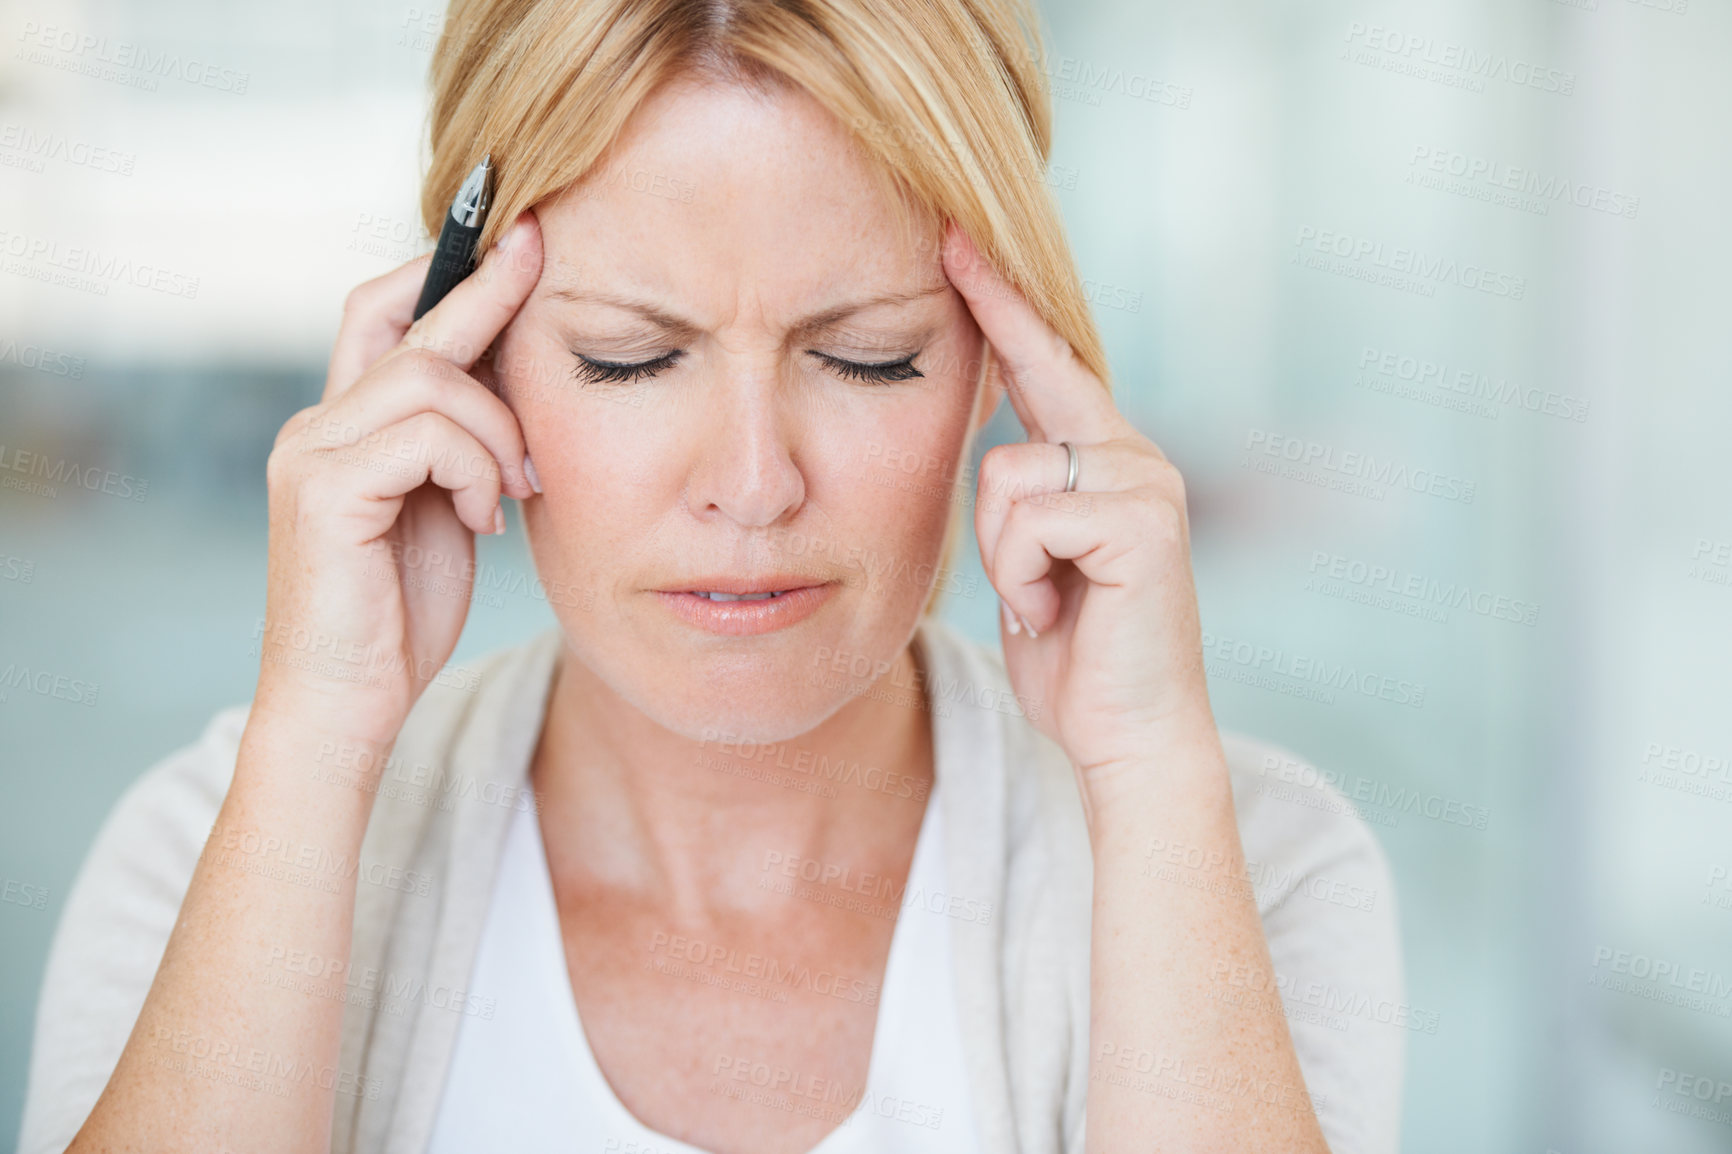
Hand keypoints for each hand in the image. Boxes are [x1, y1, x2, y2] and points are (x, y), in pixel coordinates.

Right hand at [254, 213, 543, 748]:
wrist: (348, 705)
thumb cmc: (400, 617)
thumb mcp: (448, 512)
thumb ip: (461, 449)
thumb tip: (517, 386)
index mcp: (347, 428)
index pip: (388, 317)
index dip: (450, 273)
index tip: (520, 237)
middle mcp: (317, 426)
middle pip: (409, 327)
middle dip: (486, 291)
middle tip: (542, 250)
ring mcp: (310, 452)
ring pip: (431, 380)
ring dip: (499, 431)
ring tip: (517, 491)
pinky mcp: (321, 488)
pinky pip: (427, 435)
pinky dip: (476, 471)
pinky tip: (485, 519)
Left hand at [942, 222, 1218, 819]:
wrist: (1128, 738)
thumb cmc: (1074, 661)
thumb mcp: (1031, 568)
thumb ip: (1020, 507)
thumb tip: (992, 462)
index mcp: (1103, 462)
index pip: (1046, 363)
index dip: (1002, 302)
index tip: (956, 240)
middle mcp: (1133, 456)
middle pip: (1027, 392)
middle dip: (994, 422)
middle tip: (984, 447)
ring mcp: (1145, 483)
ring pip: (1005, 473)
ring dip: (999, 555)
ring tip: (1041, 601)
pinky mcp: (1144, 521)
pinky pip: (1028, 519)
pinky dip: (1021, 578)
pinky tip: (1054, 615)